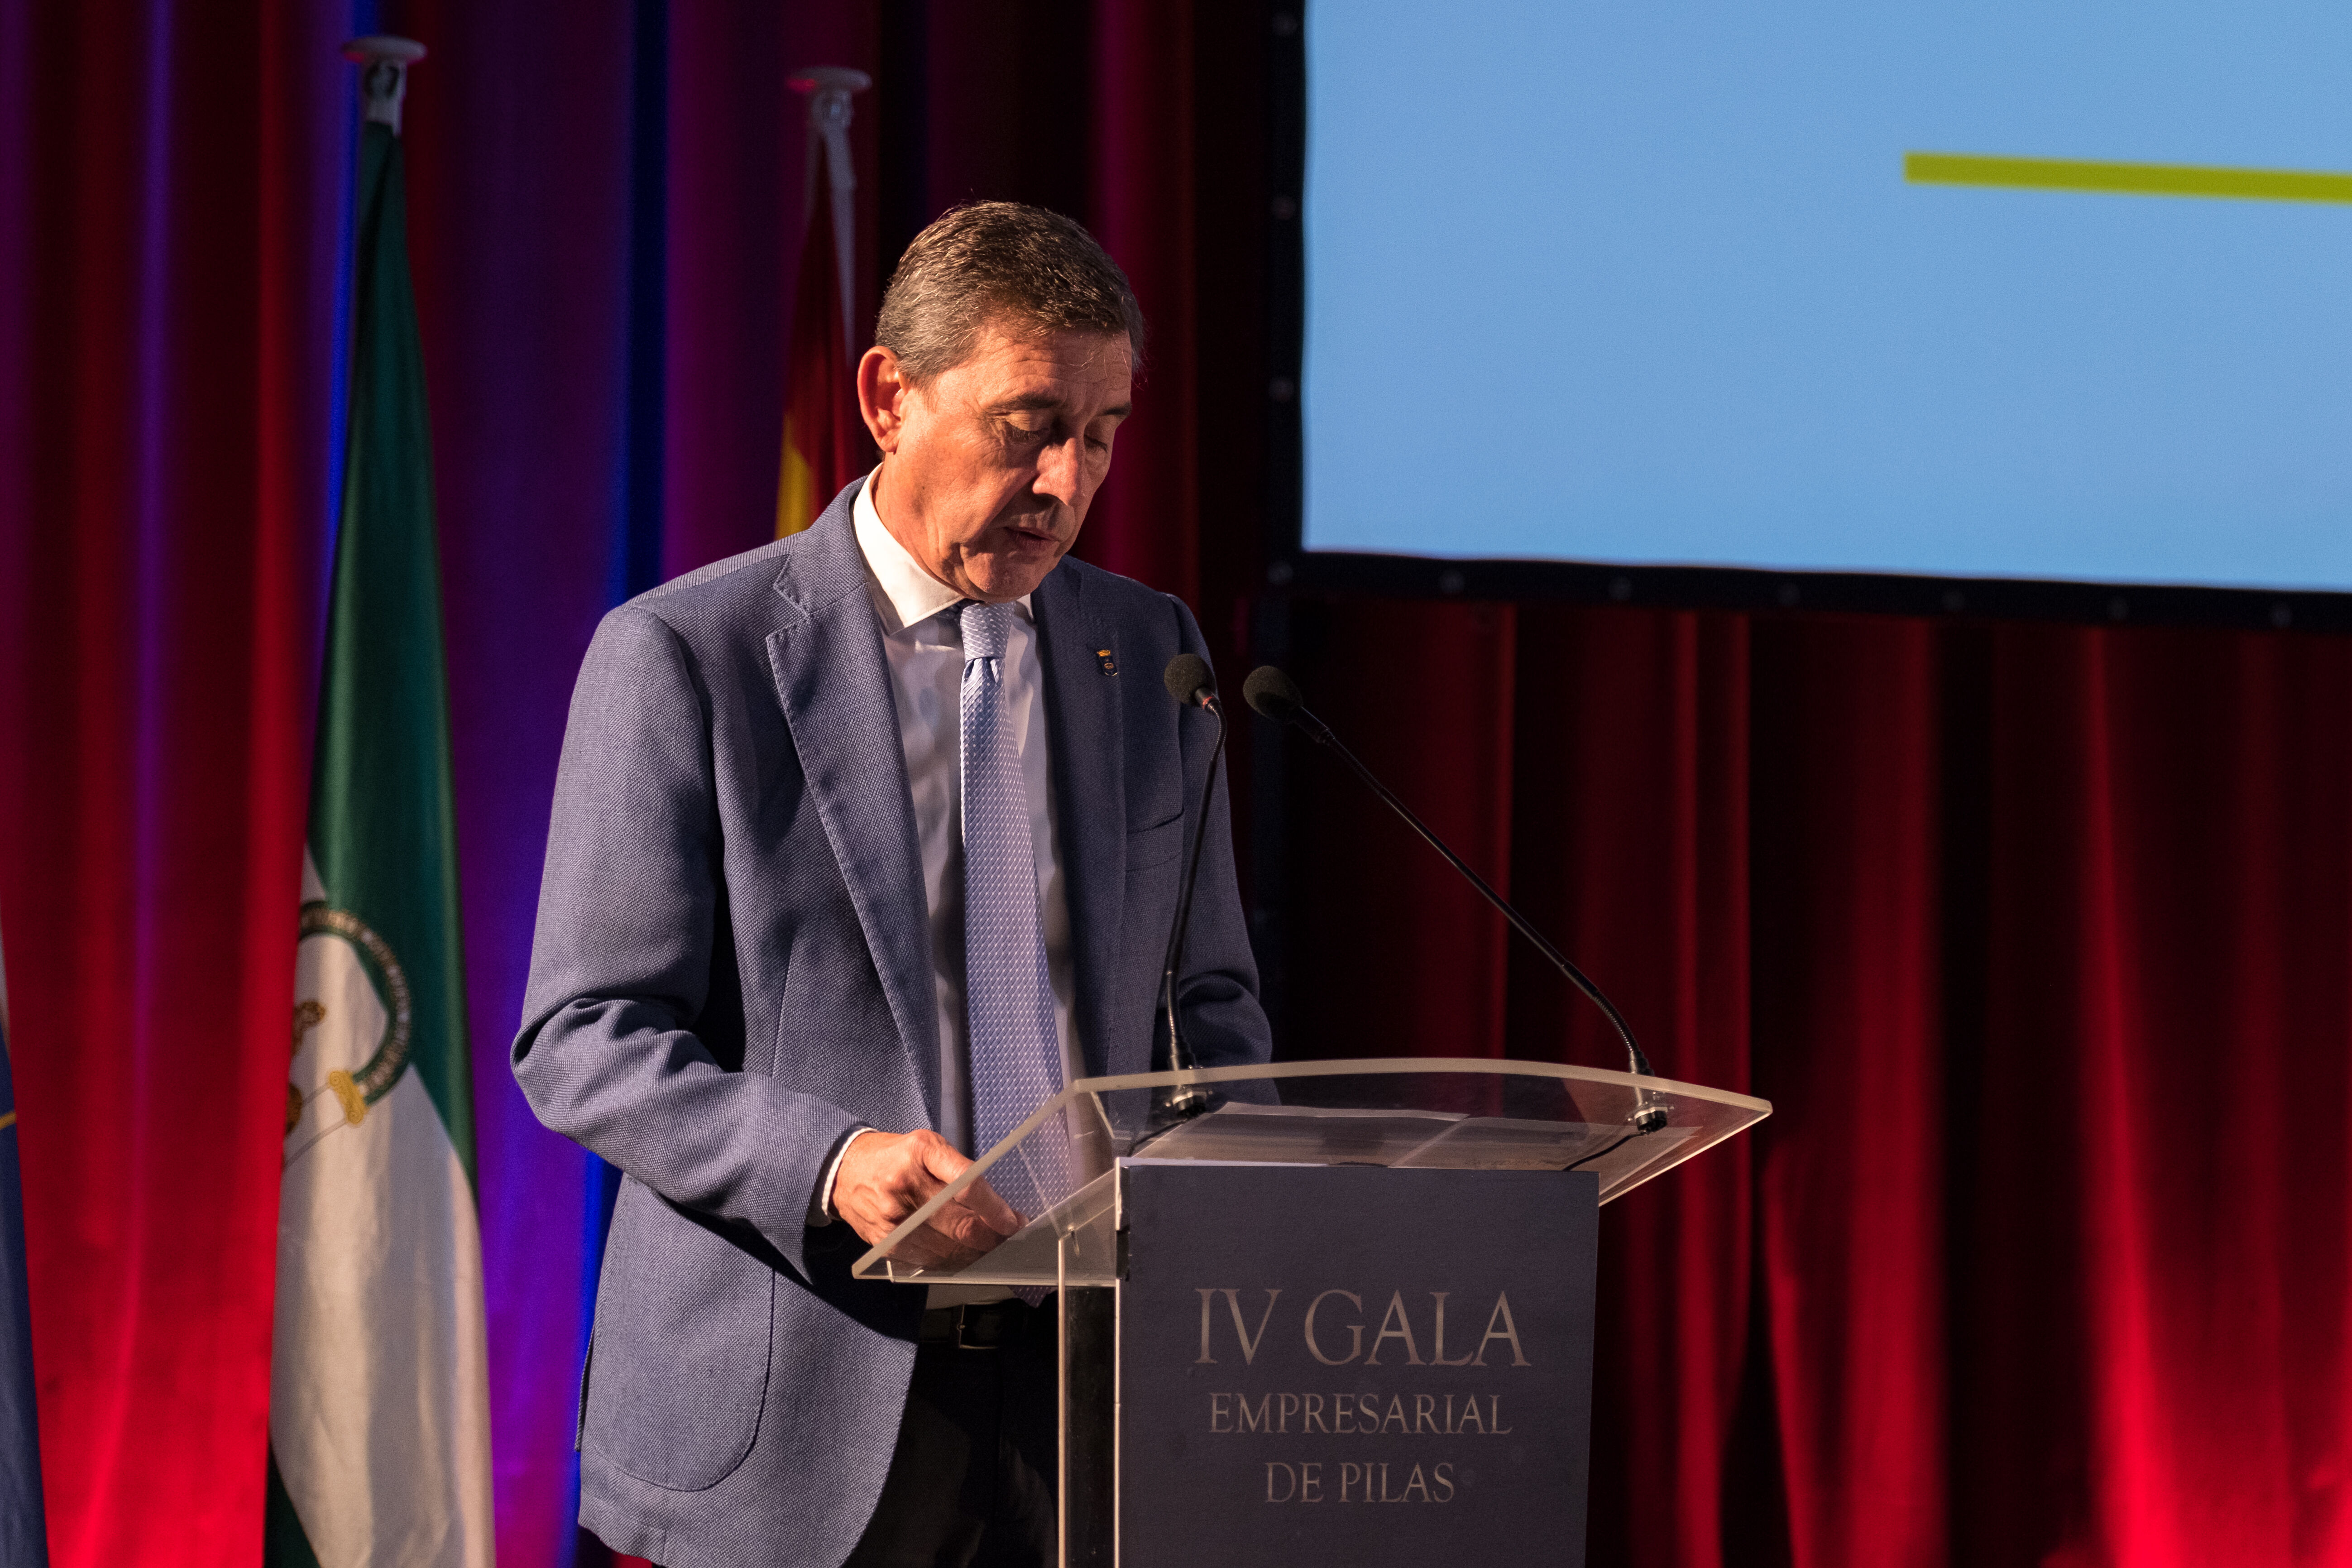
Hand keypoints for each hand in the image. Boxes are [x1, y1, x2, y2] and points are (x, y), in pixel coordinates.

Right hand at [832, 1129, 1023, 1269]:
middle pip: (960, 1224)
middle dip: (992, 1236)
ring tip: (988, 1247)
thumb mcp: (927, 1145)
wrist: (843, 1171)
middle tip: (1007, 1238)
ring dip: (975, 1252)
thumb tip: (993, 1204)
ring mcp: (893, 1219)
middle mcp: (905, 1186)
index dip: (995, 1209)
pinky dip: (950, 1260)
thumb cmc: (895, 1156)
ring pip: (947, 1248)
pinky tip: (961, 1254)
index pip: (967, 1186)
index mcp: (921, 1153)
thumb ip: (958, 1169)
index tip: (1013, 1221)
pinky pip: (927, 1260)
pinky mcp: (885, 1243)